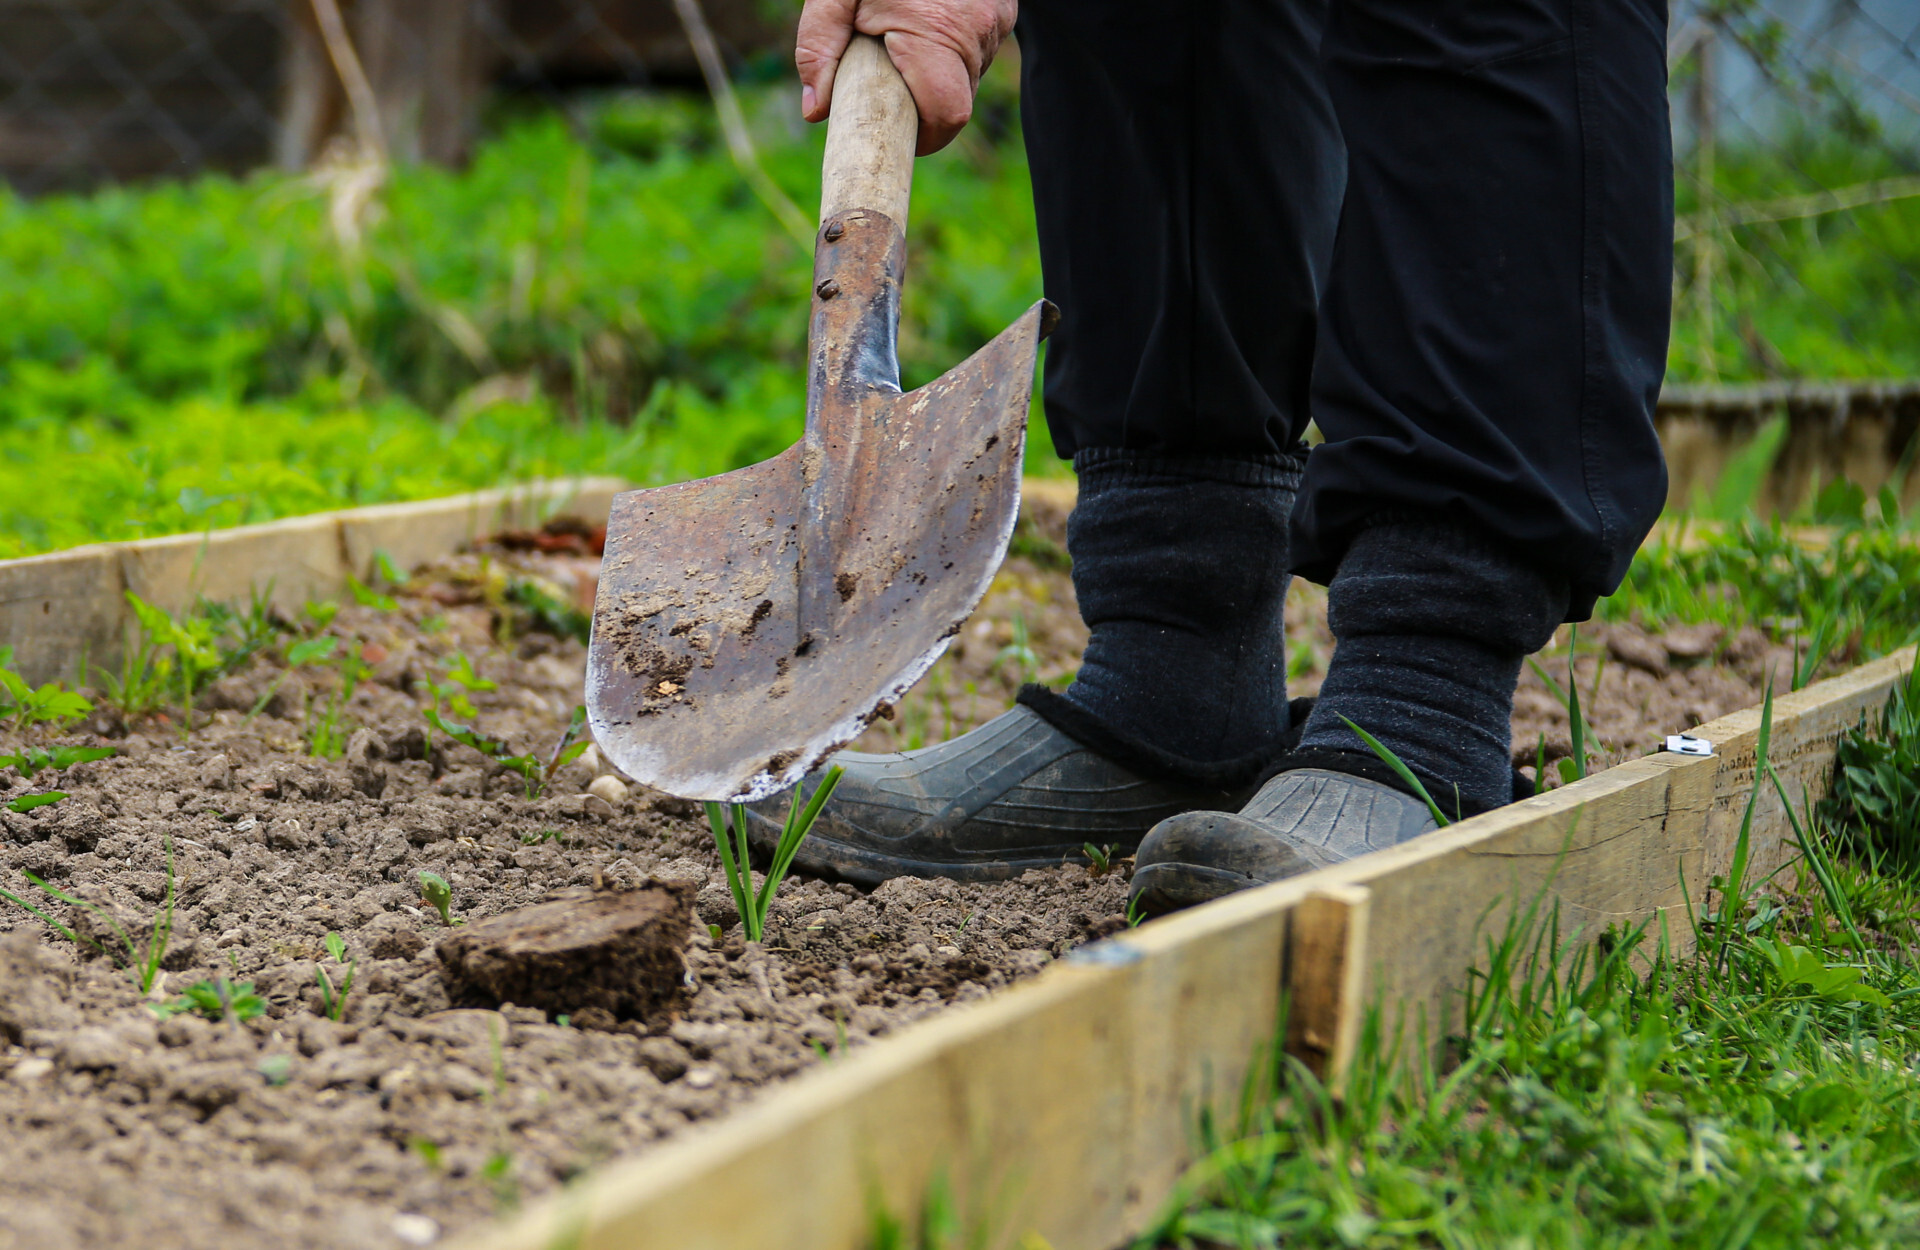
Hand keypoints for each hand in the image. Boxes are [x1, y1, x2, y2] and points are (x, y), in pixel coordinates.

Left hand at [796, 0, 1016, 155]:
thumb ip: (819, 46)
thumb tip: (814, 111)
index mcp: (936, 32)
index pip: (947, 116)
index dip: (924, 137)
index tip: (897, 133)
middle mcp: (977, 31)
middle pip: (956, 102)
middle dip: (921, 103)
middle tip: (887, 76)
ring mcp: (997, 22)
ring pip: (966, 78)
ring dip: (934, 73)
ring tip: (904, 34)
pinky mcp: (1004, 12)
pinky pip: (976, 51)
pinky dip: (950, 51)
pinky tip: (927, 21)